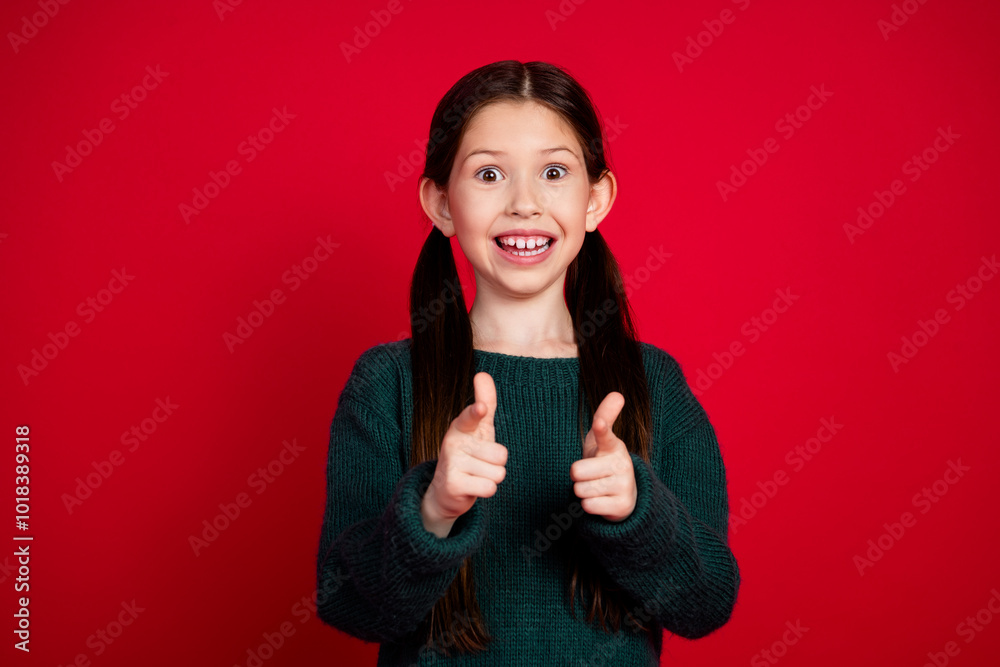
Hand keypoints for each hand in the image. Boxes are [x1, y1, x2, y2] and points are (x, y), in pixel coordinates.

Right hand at [421, 372, 507, 535]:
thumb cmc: (469, 454)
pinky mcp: (453, 485)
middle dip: (496, 463)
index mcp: (461, 426)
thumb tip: (482, 374)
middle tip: (480, 464)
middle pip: (500, 454)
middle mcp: (453, 443)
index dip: (476, 412)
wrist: (447, 490)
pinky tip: (472, 487)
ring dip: (491, 478)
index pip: (471, 417)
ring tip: (476, 475)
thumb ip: (484, 402)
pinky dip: (485, 490)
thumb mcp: (478, 429)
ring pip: (497, 473)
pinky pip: (489, 488)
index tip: (480, 409)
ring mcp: (451, 464)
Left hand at [570, 391, 636, 521]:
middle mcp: (622, 464)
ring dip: (583, 491)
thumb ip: (604, 416)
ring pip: (581, 490)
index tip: (599, 423)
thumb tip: (617, 393)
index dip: (601, 428)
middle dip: (577, 476)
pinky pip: (588, 506)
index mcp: (613, 446)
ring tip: (595, 488)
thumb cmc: (605, 462)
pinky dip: (589, 506)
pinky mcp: (622, 506)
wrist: (624, 495)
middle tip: (590, 475)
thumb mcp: (602, 441)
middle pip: (576, 471)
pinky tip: (600, 501)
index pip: (604, 434)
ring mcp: (624, 485)